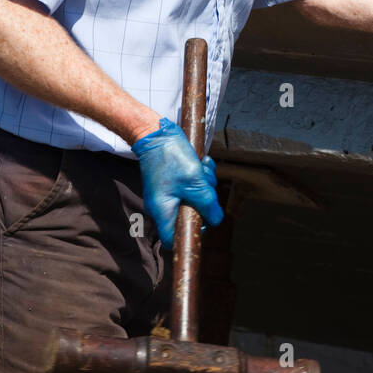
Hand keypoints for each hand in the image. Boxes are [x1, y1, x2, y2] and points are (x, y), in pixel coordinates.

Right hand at [131, 118, 223, 248]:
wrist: (156, 133)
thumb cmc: (172, 158)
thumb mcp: (195, 182)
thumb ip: (208, 204)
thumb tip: (216, 220)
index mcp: (163, 211)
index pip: (172, 239)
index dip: (189, 234)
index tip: (203, 221)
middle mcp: (162, 205)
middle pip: (188, 216)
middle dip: (203, 201)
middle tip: (205, 185)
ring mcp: (167, 193)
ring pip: (193, 198)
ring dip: (204, 184)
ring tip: (203, 168)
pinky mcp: (171, 181)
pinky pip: (190, 185)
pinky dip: (199, 176)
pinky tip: (203, 162)